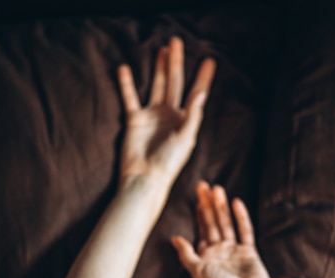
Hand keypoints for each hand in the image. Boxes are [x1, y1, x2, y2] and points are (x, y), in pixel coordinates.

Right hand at [117, 37, 215, 182]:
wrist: (144, 178)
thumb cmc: (168, 163)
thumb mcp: (185, 139)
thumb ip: (193, 116)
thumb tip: (200, 92)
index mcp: (185, 121)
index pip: (196, 94)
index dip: (203, 78)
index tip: (209, 61)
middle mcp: (170, 116)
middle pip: (175, 83)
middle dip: (177, 63)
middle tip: (177, 42)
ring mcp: (152, 116)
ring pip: (157, 85)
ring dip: (159, 68)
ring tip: (162, 49)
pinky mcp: (135, 120)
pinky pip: (130, 97)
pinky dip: (127, 84)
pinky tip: (125, 68)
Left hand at [171, 181, 278, 277]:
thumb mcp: (197, 272)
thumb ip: (186, 255)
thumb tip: (174, 238)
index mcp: (205, 257)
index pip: (200, 231)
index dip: (198, 214)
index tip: (196, 198)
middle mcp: (219, 252)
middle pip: (212, 223)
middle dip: (207, 205)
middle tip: (203, 185)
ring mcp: (235, 251)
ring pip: (226, 223)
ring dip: (221, 206)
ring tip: (217, 188)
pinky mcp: (249, 252)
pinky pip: (245, 231)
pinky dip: (240, 217)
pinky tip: (236, 202)